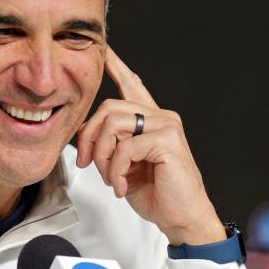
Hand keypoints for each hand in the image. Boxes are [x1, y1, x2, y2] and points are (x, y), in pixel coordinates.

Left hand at [76, 47, 225, 245]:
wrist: (182, 218)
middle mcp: (160, 117)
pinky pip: (125, 148)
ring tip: (110, 178)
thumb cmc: (157, 194)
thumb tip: (86, 136)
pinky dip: (115, 170)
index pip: (133, 85)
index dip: (117, 67)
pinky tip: (122, 185)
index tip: (105, 51)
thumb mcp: (124, 166)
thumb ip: (110, 145)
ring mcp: (166, 126)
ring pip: (113, 125)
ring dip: (103, 156)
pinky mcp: (168, 141)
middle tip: (89, 163)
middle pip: (108, 107)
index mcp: (151, 121)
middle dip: (89, 137)